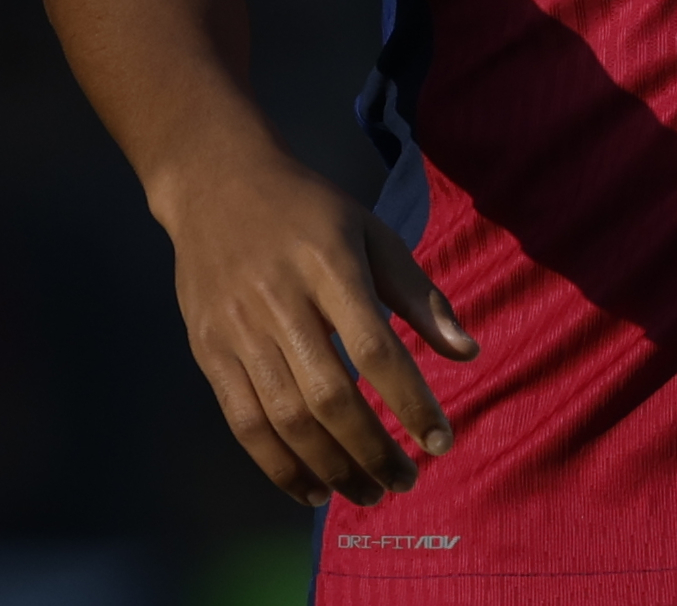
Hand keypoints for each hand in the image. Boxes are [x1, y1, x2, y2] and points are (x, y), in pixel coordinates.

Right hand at [157, 148, 477, 508]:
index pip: (376, 349)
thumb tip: (468, 354)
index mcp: (330, 267)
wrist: (217, 184)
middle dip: (372, 450)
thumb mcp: (373, 233)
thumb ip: (420, 295)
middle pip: (328, 397)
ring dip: (330, 467)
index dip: (411, 401)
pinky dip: (278, 465)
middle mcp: (280, 303)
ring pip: (284, 419)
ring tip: (368, 494)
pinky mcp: (208, 351)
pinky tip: (312, 489)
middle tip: (407, 481)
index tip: (442, 441)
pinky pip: (243, 423)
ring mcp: (237, 331)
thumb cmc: (309, 211)